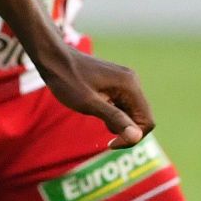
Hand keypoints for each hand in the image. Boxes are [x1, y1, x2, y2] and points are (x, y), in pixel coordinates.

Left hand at [33, 42, 154, 148]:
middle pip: (141, 117)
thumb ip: (115, 118)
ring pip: (131, 111)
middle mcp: (132, 81)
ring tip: (94, 114)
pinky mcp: (116, 82)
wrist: (53, 58)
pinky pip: (122, 104)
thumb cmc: (68, 80)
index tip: (110, 143)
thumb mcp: (89, 103)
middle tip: (100, 132)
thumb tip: (137, 136)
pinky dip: (112, 112)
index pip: (147, 121)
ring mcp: (124, 80)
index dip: (132, 137)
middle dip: (124, 130)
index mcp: (130, 86)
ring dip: (117, 121)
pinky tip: (95, 108)